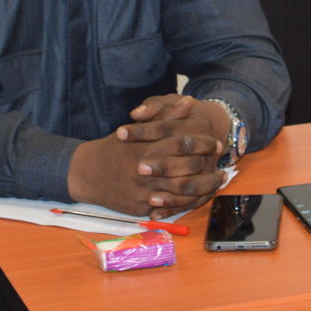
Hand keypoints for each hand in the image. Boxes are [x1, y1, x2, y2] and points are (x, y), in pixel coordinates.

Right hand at [67, 95, 228, 218]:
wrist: (87, 173)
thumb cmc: (117, 147)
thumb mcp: (140, 128)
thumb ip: (166, 116)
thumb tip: (189, 102)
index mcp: (147, 146)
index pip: (182, 143)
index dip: (203, 144)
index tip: (217, 144)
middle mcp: (146, 169)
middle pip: (186, 169)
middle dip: (208, 167)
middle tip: (223, 165)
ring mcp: (143, 190)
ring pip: (181, 191)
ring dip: (204, 188)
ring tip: (217, 182)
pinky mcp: (140, 207)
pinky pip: (168, 208)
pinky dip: (186, 203)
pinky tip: (199, 198)